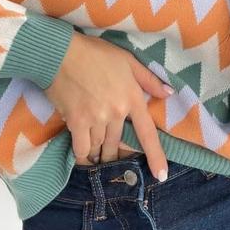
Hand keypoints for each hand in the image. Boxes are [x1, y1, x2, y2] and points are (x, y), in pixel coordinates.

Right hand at [44, 30, 173, 179]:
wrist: (61, 53)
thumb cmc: (96, 53)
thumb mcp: (128, 60)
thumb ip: (148, 79)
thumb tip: (168, 94)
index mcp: (132, 97)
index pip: (147, 133)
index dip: (156, 156)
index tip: (161, 176)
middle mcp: (116, 112)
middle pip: (118, 143)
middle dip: (117, 154)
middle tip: (115, 158)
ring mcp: (96, 118)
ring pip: (100, 146)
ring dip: (99, 154)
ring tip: (98, 157)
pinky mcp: (76, 122)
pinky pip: (81, 148)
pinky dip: (83, 155)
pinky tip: (84, 158)